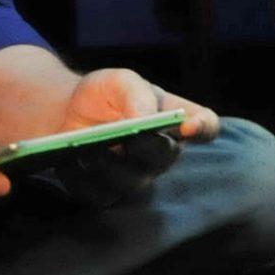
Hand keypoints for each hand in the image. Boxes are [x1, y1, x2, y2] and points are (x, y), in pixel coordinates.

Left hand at [29, 67, 216, 207]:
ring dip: (111, 166)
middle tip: (131, 136)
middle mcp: (161, 155)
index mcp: (175, 122)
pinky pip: (98, 193)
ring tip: (91, 149)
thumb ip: (135, 93)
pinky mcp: (104, 191)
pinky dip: (84, 179)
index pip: (206, 126)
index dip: (202, 127)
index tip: (189, 125)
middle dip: (147, 146)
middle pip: (163, 156)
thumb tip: (145, 116)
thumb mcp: (118, 82)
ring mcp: (135, 177)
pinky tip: (70, 163)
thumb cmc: (104, 95)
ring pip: (130, 180)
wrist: (68, 112)